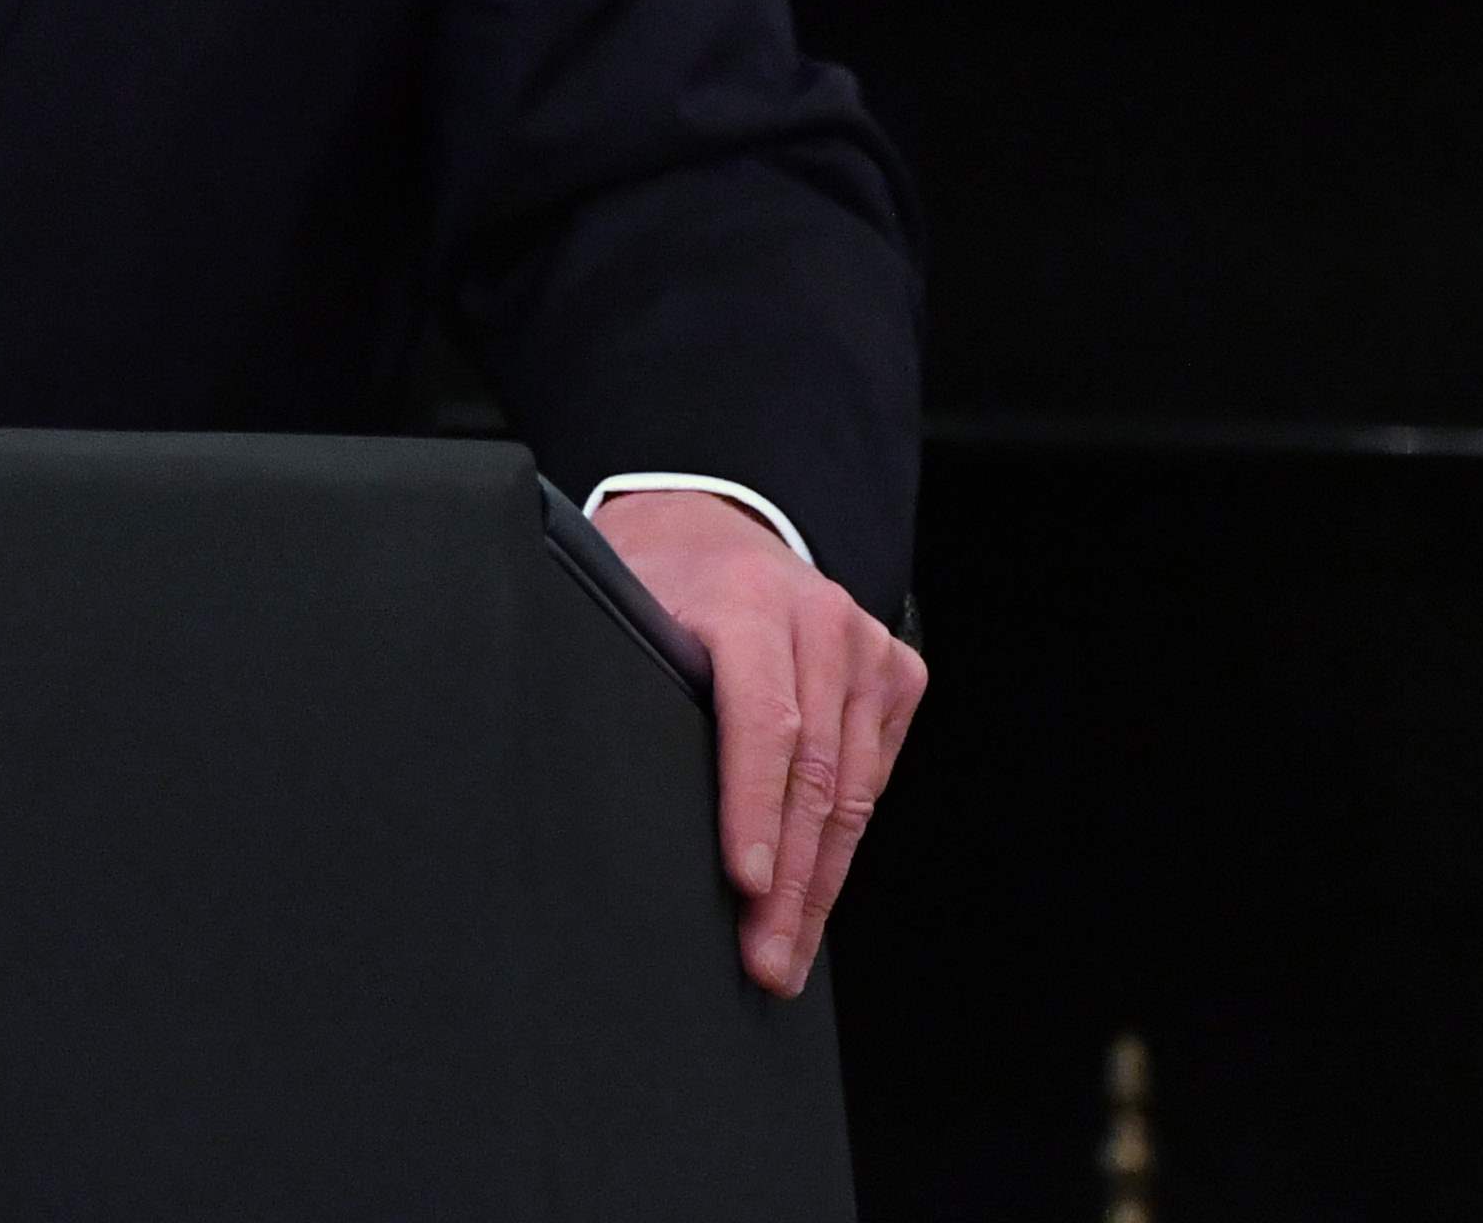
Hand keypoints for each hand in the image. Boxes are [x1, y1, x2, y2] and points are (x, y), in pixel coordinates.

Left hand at [590, 488, 925, 998]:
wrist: (715, 521)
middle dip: (789, 883)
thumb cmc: (658, 576)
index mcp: (747, 601)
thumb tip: (586, 789)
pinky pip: (873, 778)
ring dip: (818, 882)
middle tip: (765, 961)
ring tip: (786, 953)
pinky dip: (841, 842)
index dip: (752, 808)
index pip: (763, 720)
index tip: (745, 883)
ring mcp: (867, 648)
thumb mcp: (621, 605)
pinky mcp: (896, 674)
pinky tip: (814, 894)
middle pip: (815, 776)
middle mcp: (821, 620)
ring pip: (852, 792)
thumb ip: (624, 680)